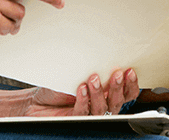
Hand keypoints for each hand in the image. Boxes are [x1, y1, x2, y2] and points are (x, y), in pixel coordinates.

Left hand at [22, 69, 139, 116]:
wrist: (37, 101)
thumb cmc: (60, 84)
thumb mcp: (78, 70)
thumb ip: (90, 65)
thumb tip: (99, 47)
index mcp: (106, 93)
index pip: (126, 93)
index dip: (131, 84)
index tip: (129, 70)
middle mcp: (100, 104)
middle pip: (117, 102)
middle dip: (118, 88)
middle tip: (116, 74)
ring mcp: (88, 113)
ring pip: (102, 109)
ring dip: (99, 93)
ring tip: (93, 78)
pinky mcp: (74, 120)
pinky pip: (83, 112)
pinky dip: (83, 100)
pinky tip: (81, 89)